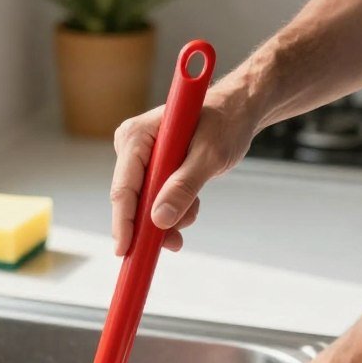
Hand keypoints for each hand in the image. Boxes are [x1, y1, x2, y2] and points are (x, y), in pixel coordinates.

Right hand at [110, 83, 259, 255]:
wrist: (238, 112)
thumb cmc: (226, 122)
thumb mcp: (209, 155)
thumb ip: (184, 186)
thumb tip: (160, 219)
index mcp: (136, 136)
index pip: (123, 187)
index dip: (124, 222)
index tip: (126, 250)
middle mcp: (131, 146)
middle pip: (131, 199)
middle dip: (152, 224)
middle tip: (175, 243)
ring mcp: (140, 158)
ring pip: (145, 204)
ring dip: (170, 217)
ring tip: (194, 209)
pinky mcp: (151, 168)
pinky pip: (155, 200)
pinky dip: (175, 209)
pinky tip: (192, 204)